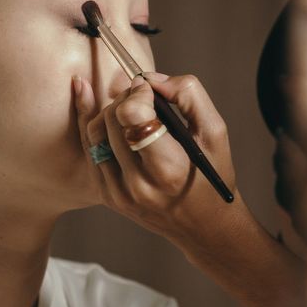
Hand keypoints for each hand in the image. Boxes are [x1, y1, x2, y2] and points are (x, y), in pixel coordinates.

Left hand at [74, 71, 306, 306]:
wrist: (204, 227)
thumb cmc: (213, 176)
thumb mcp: (215, 132)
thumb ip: (188, 95)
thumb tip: (151, 79)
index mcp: (168, 168)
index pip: (132, 116)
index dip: (138, 93)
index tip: (149, 90)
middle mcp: (139, 184)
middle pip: (111, 119)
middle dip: (125, 98)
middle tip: (141, 95)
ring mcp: (119, 193)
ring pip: (94, 132)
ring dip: (108, 111)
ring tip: (129, 107)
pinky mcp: (108, 196)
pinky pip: (91, 151)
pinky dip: (94, 126)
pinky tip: (95, 105)